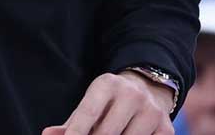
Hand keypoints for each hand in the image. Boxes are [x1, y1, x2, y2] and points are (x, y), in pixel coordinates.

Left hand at [42, 71, 172, 134]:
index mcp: (107, 84)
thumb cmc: (108, 104)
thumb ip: (70, 124)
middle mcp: (132, 94)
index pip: (88, 113)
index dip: (76, 133)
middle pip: (105, 134)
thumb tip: (47, 134)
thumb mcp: (89, 106)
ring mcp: (152, 111)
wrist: (148, 90)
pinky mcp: (166, 128)